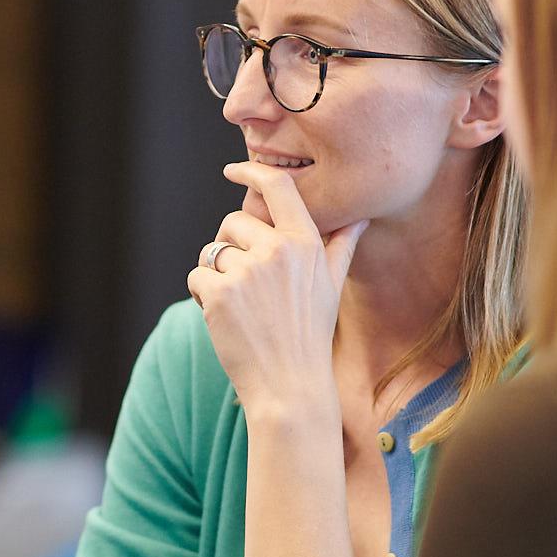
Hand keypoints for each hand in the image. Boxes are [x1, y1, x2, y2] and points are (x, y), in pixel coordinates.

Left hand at [187, 162, 368, 418]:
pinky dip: (203, 297)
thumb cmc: (310, 335)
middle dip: (230, 248)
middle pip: (232, 222)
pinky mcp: (220, 293)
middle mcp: (277, 251)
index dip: (251, 171)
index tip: (234, 169)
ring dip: (216, 276)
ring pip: (211, 252)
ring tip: (242, 309)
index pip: (278, 187)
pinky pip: (197, 277)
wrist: (291, 387)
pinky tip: (226, 320)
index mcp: (306, 243)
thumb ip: (341, 245)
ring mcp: (247, 271)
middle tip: (249, 288)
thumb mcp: (332, 286)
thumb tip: (360, 216)